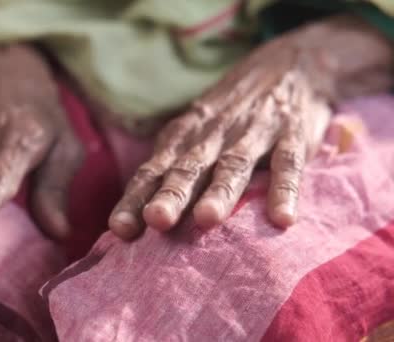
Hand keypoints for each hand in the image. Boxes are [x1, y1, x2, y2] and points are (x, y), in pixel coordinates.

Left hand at [109, 15, 393, 238]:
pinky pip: (287, 163)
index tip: (119, 229)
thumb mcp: (196, 131)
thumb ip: (171, 168)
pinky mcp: (292, 135)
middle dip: (170, 195)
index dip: (135, 198)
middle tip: (155, 220)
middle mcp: (212, 135)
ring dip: (219, 192)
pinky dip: (284, 190)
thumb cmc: (231, 114)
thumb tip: (136, 217)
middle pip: (188, 168)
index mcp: (184, 137)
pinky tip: (282, 219)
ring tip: (207, 219)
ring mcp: (252, 133)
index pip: (153, 170)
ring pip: (232, 165)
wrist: (289, 65)